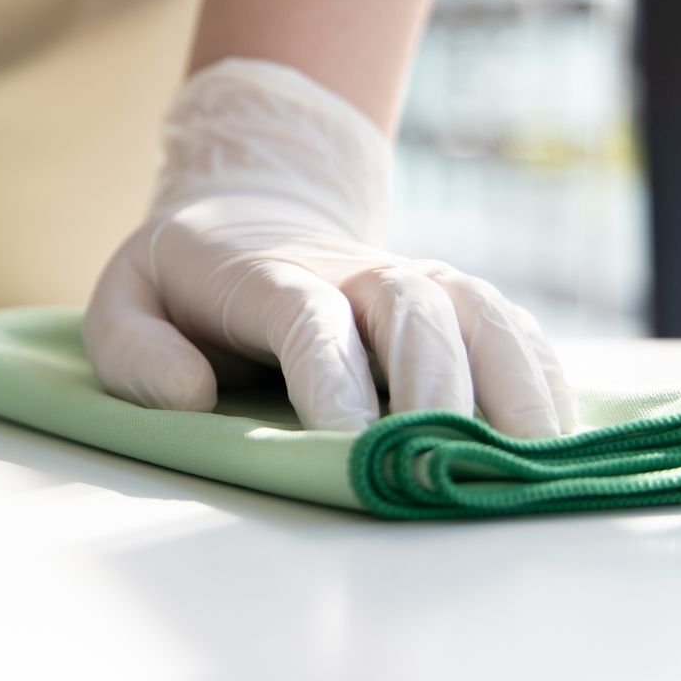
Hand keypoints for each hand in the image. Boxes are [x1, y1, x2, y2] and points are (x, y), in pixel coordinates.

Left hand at [83, 58, 577, 436]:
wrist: (249, 217)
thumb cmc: (182, 284)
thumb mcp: (125, 302)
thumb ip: (136, 349)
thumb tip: (191, 395)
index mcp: (267, 273)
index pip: (310, 317)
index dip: (334, 375)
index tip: (351, 442)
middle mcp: (354, 270)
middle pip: (412, 309)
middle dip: (434, 385)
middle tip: (443, 463)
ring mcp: (412, 280)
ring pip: (478, 312)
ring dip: (510, 381)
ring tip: (530, 456)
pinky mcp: (453, 302)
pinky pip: (512, 329)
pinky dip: (540, 377)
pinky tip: (555, 436)